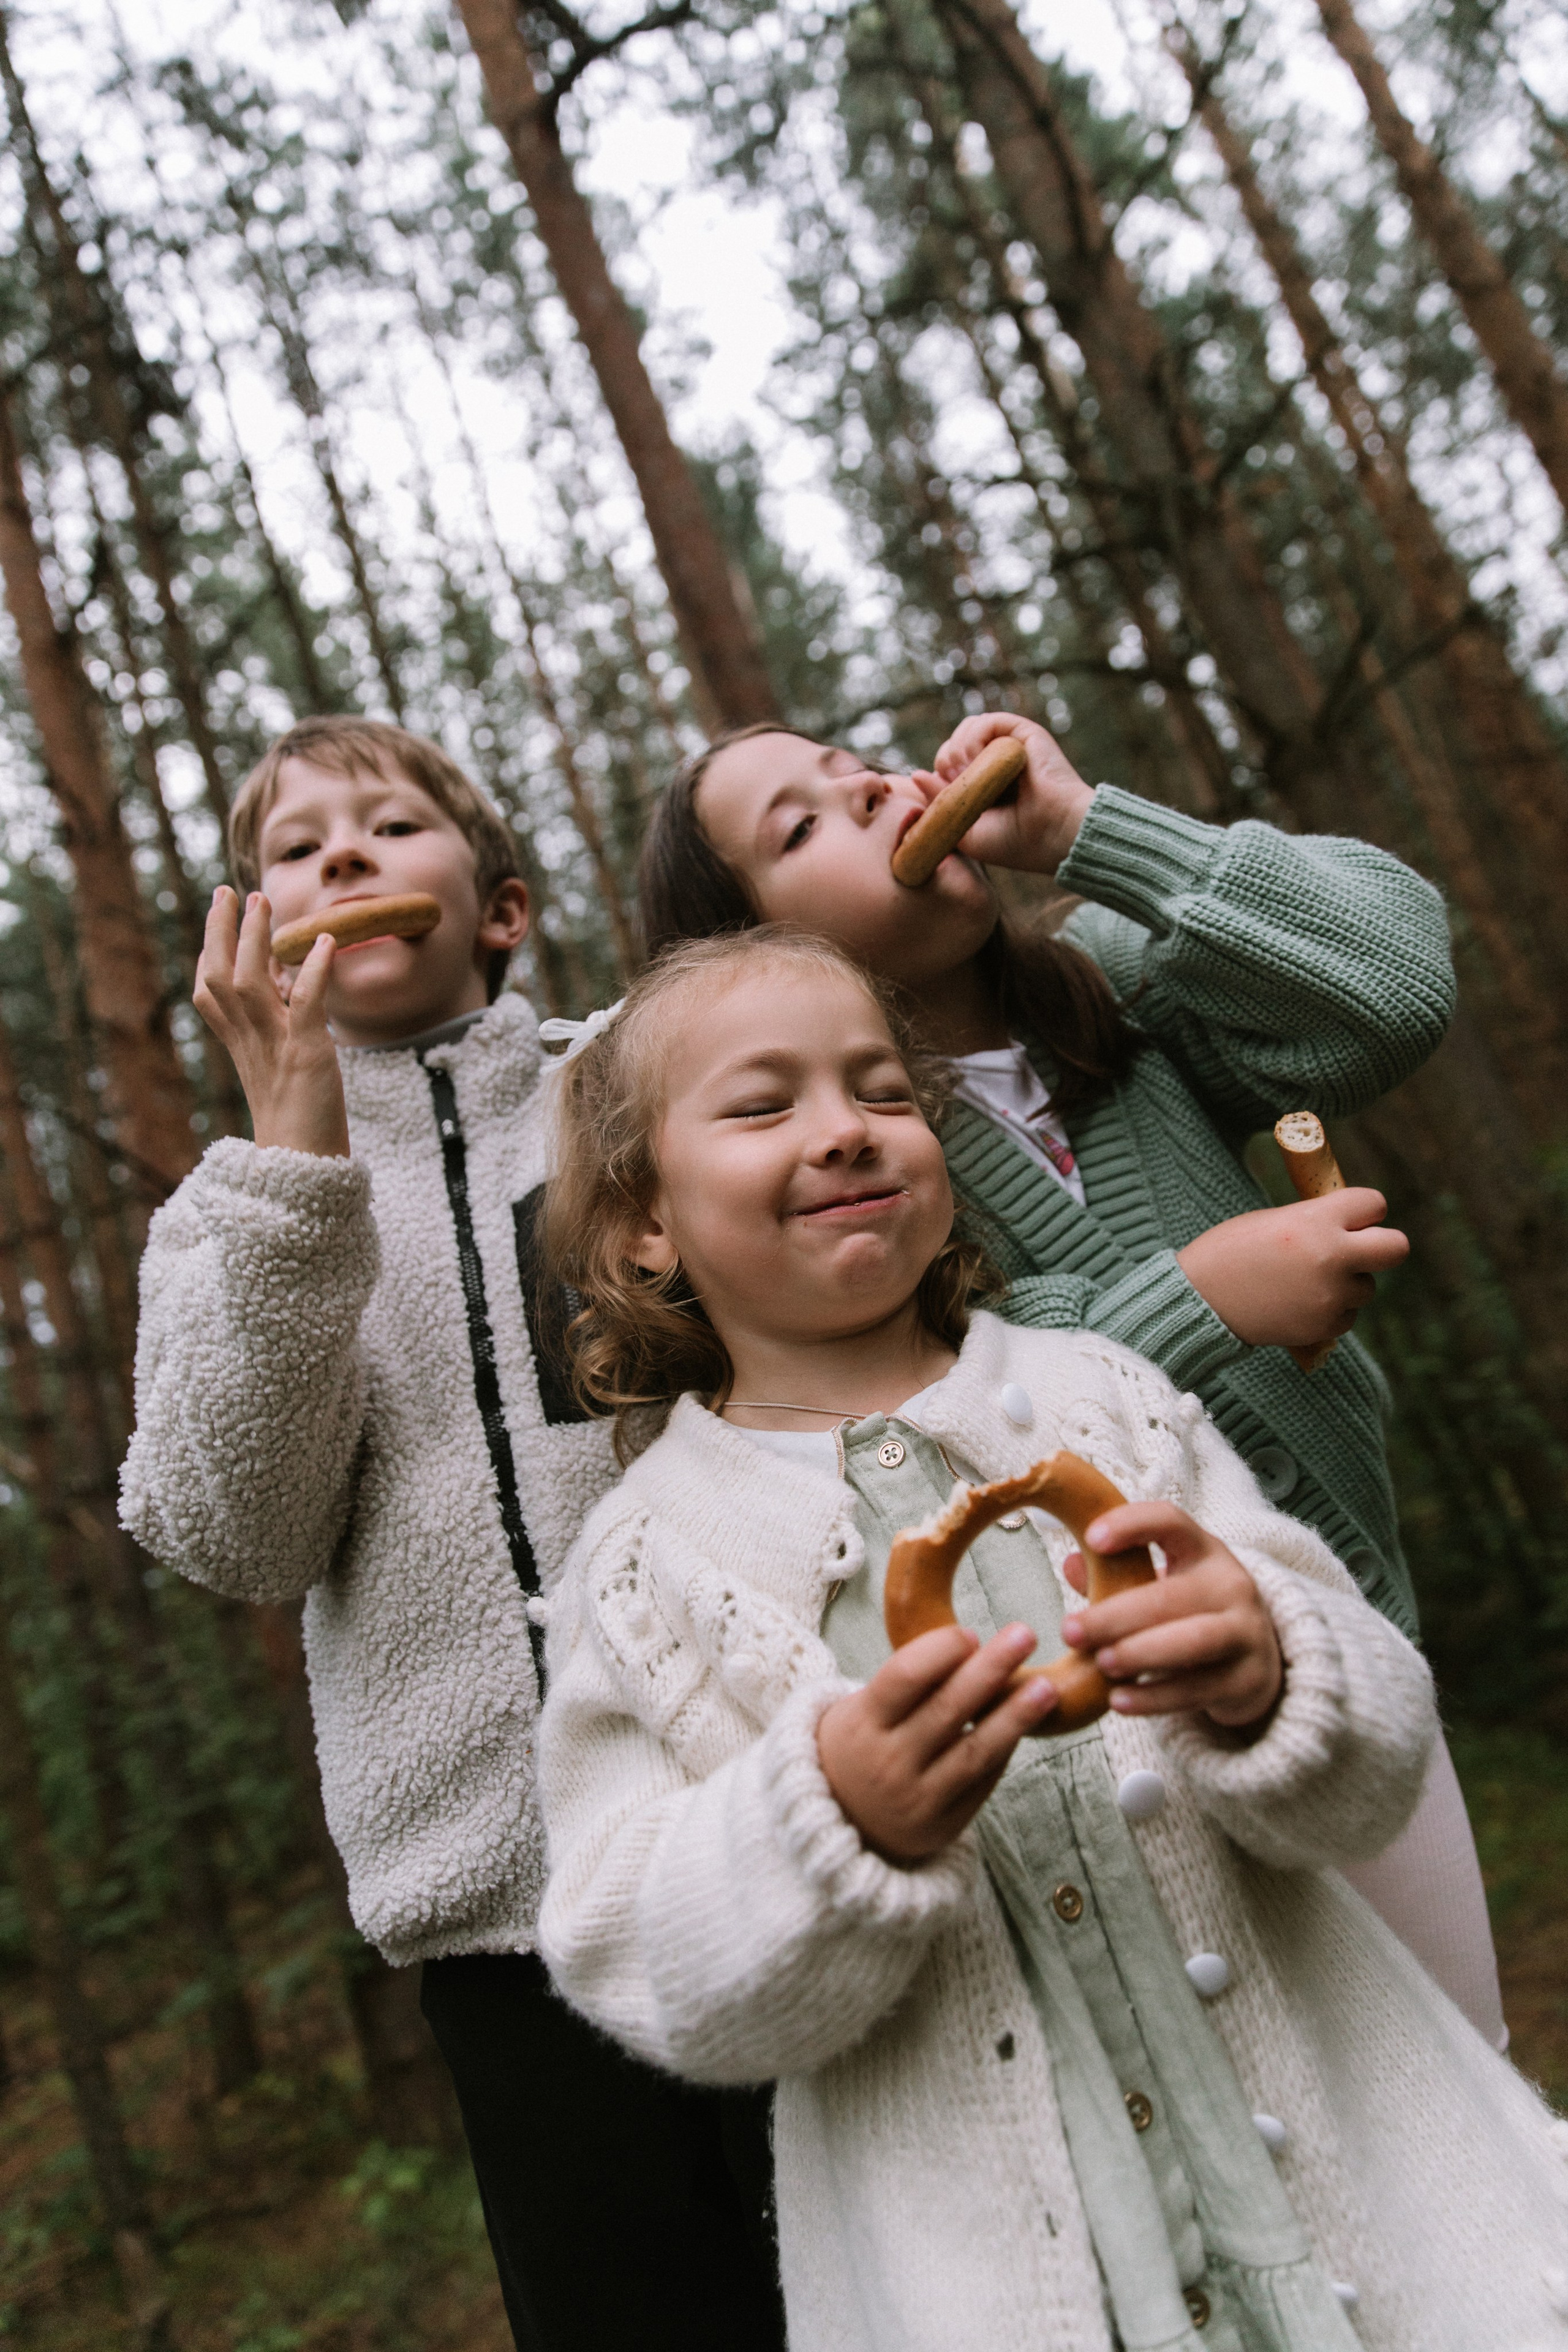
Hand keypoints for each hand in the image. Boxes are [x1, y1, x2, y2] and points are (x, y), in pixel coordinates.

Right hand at [194, 888, 350, 1156]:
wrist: (303, 1166)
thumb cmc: (298, 1120)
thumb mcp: (283, 1064)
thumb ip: (282, 1024)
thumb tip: (290, 982)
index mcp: (241, 1044)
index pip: (211, 991)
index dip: (211, 950)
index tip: (220, 913)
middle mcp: (250, 1041)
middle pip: (220, 977)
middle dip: (221, 932)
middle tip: (229, 891)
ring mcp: (276, 1047)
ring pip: (251, 984)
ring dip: (256, 940)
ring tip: (262, 902)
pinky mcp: (307, 1056)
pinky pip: (306, 1006)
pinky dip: (313, 973)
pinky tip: (326, 943)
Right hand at [817, 1622, 1058, 1863]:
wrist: (842, 1818)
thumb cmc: (864, 1742)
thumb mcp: (865, 1708)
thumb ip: (910, 1682)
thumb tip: (973, 1645)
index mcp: (862, 1723)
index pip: (904, 1677)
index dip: (939, 1651)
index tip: (970, 1634)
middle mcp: (888, 1762)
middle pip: (947, 1709)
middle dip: (990, 1669)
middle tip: (1025, 1634)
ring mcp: (917, 1797)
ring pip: (975, 1751)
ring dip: (1015, 1715)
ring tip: (1048, 1688)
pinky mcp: (944, 1823)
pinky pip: (984, 1779)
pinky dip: (1006, 1747)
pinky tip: (1028, 1720)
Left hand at [917, 712, 1094, 875]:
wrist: (1054, 834)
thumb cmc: (1015, 842)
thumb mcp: (965, 829)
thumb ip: (939, 802)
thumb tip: (916, 774)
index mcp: (989, 785)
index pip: (951, 763)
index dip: (941, 773)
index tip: (946, 794)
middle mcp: (1000, 762)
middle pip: (955, 742)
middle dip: (945, 759)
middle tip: (955, 782)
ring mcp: (1011, 747)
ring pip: (967, 728)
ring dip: (955, 749)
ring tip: (964, 772)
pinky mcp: (1023, 733)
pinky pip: (986, 721)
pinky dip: (971, 738)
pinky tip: (973, 759)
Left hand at [1061, 1501, 1281, 1730]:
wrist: (1259, 1663)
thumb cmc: (1196, 1614)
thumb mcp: (1166, 1585)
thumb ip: (1121, 1576)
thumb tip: (1073, 1565)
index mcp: (1204, 1552)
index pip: (1172, 1522)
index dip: (1132, 1525)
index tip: (1092, 1539)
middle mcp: (1231, 1586)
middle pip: (1172, 1595)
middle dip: (1115, 1615)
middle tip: (1070, 1631)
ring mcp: (1246, 1633)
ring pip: (1192, 1641)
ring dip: (1140, 1652)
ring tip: (1101, 1662)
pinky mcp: (1248, 1680)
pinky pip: (1197, 1690)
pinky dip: (1154, 1698)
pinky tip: (1118, 1701)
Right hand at [1176, 1190, 1407, 1349]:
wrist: (1199, 1300)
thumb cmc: (1230, 1252)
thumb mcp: (1274, 1220)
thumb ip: (1317, 1221)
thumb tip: (1352, 1227)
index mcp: (1316, 1220)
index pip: (1373, 1204)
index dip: (1364, 1210)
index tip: (1353, 1216)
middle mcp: (1331, 1256)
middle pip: (1396, 1247)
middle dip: (1384, 1245)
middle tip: (1363, 1248)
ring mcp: (1330, 1295)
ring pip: (1367, 1286)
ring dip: (1347, 1283)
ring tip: (1307, 1281)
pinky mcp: (1324, 1326)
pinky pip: (1347, 1315)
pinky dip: (1331, 1310)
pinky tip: (1300, 1303)